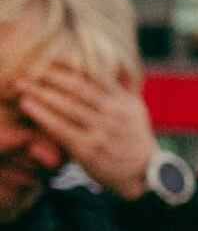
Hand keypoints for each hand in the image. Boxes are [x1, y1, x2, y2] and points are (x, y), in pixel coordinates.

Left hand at [14, 63, 156, 200]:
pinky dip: (42, 115)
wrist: (143, 174)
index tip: (51, 57)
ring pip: (68, 106)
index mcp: (124, 102)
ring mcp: (102, 133)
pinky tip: (27, 105)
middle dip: (51, 76)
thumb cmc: (132, 137)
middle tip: (29, 68)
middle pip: (78, 89)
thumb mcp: (136, 109)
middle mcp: (114, 115)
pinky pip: (61, 128)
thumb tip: (112, 62)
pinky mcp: (88, 150)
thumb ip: (121, 87)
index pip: (96, 76)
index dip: (72, 65)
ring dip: (42, 93)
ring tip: (21, 84)